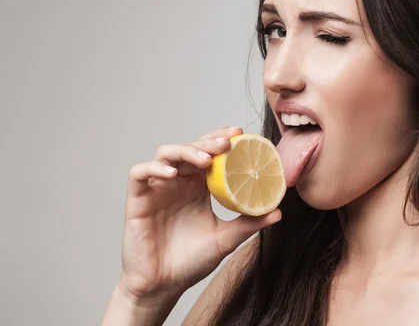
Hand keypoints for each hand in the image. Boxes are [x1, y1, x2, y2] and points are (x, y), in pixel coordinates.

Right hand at [118, 127, 281, 301]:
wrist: (164, 286)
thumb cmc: (192, 261)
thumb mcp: (225, 239)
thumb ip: (249, 224)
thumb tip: (279, 212)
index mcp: (198, 186)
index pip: (209, 152)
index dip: (221, 139)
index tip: (240, 134)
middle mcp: (179, 182)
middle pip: (190, 147)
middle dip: (209, 142)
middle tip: (227, 144)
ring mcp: (157, 188)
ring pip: (166, 153)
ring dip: (186, 151)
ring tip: (205, 160)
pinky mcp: (137, 199)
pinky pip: (139, 174)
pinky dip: (154, 167)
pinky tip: (173, 174)